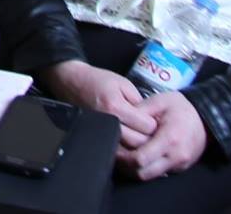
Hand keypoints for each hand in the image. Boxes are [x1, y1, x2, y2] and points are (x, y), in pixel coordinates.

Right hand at [41, 60, 156, 146]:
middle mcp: (108, 122)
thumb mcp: (123, 83)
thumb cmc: (98, 80)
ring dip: (138, 146)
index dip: (155, 124)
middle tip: (154, 133)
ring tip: (142, 137)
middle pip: (138, 142)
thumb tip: (153, 120)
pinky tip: (129, 141)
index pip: (146, 126)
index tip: (157, 121)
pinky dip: (125, 148)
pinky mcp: (97, 137)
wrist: (72, 82)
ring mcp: (101, 132)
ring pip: (128, 150)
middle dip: (149, 138)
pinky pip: (116, 150)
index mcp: (116, 107)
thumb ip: (140, 102)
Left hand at [117, 90, 208, 181]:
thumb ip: (140, 110)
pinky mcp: (179, 169)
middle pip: (142, 173)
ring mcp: (178, 165)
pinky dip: (145, 168)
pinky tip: (137, 156)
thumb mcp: (160, 100)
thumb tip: (121, 119)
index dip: (123, 155)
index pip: (140, 158)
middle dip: (125, 165)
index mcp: (169, 138)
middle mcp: (175, 156)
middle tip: (115, 152)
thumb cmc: (181, 108)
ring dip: (133, 169)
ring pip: (148, 176)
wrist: (206, 119)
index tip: (113, 144)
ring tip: (124, 154)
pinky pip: (157, 174)